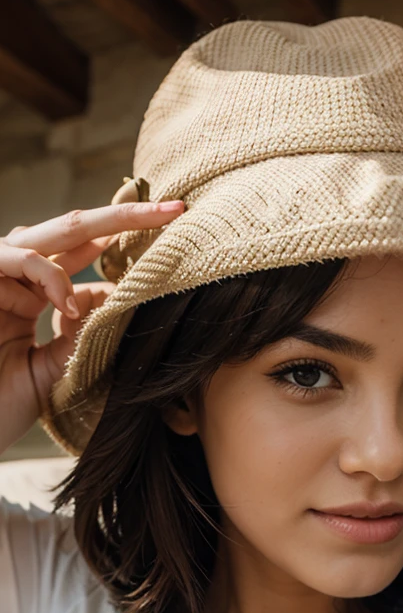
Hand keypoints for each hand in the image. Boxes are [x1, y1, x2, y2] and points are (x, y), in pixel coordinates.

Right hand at [0, 200, 183, 451]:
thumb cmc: (1, 405)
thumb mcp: (57, 368)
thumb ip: (82, 334)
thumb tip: (116, 299)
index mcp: (33, 293)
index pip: (82, 252)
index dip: (121, 239)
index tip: (170, 228)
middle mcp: (15, 278)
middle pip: (73, 229)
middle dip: (127, 216)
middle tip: (175, 208)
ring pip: (47, 235)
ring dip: (95, 236)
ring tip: (128, 254)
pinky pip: (18, 258)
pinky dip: (48, 277)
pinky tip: (63, 307)